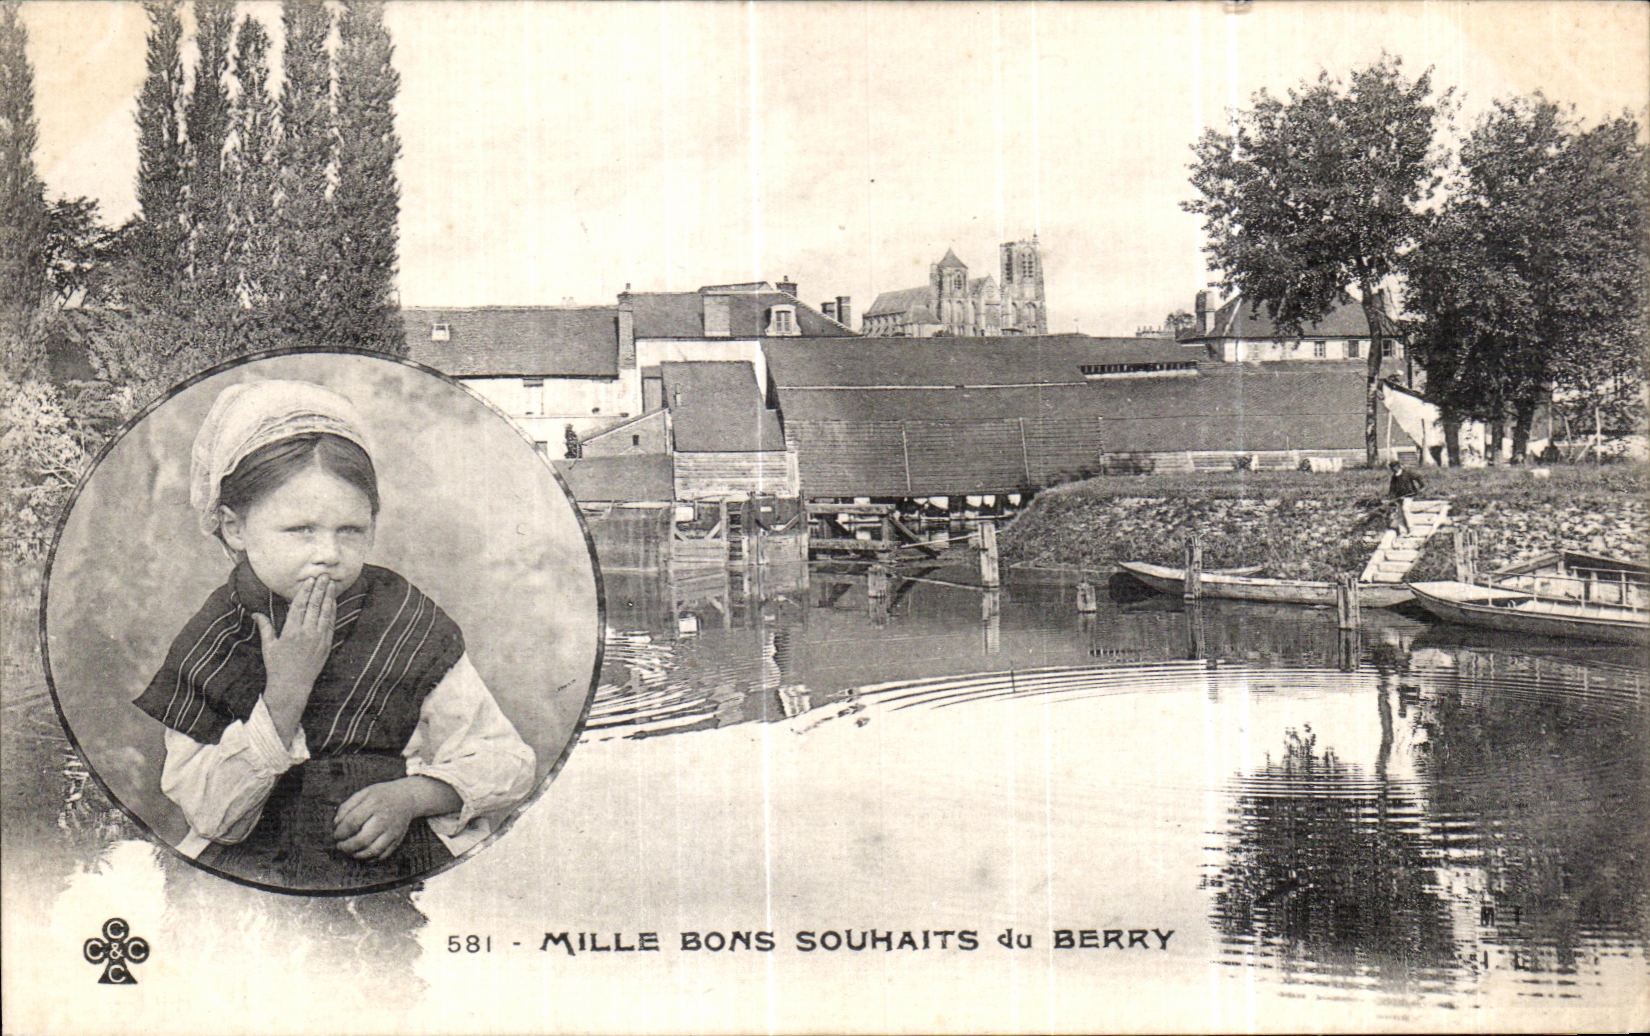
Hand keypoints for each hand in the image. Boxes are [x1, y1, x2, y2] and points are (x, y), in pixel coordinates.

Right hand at [256, 577, 335, 742]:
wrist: (292, 686)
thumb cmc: (277, 666)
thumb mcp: (269, 646)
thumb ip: (265, 627)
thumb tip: (255, 612)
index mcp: (291, 631)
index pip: (300, 606)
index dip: (306, 591)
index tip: (310, 580)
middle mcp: (307, 633)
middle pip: (315, 606)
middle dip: (320, 589)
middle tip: (324, 575)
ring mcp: (319, 639)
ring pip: (326, 613)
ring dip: (329, 597)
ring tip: (331, 584)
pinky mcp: (327, 645)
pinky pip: (331, 624)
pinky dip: (332, 611)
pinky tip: (333, 602)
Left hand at [333, 776, 460, 859]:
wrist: (408, 797)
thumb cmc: (381, 795)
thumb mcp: (364, 793)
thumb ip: (347, 806)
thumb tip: (336, 824)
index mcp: (374, 803)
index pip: (352, 822)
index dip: (340, 832)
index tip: (336, 835)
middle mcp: (385, 818)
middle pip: (363, 839)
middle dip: (347, 846)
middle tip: (340, 846)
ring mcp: (393, 830)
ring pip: (373, 850)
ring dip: (357, 855)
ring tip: (350, 852)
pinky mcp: (398, 839)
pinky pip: (384, 854)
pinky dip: (371, 858)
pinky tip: (363, 854)